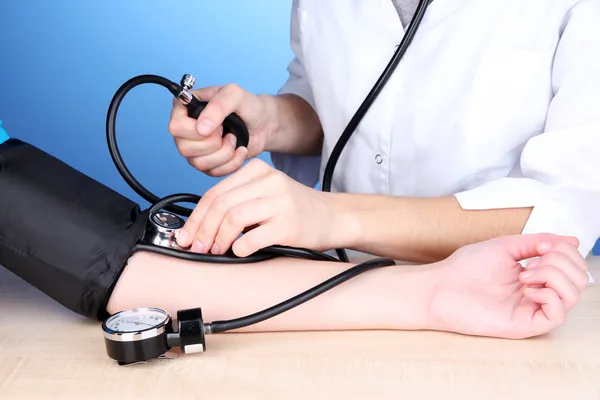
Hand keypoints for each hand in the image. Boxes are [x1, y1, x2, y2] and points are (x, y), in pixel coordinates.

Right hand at [168, 84, 275, 175]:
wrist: (263, 124)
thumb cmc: (247, 106)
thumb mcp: (234, 95)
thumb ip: (217, 106)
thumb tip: (201, 129)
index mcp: (185, 109)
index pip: (175, 127)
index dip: (196, 129)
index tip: (217, 124)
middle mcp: (185, 130)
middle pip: (184, 148)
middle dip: (213, 142)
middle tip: (226, 131)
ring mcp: (194, 149)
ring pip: (198, 163)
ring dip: (224, 153)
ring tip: (233, 139)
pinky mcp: (207, 164)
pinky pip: (213, 173)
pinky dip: (231, 163)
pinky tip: (238, 150)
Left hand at [175, 159, 344, 255]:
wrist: (334, 217)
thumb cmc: (296, 209)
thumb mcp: (266, 192)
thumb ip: (237, 200)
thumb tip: (199, 226)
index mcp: (257, 170)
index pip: (215, 192)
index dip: (196, 217)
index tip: (186, 236)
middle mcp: (268, 181)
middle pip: (220, 205)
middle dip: (202, 230)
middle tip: (196, 247)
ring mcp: (279, 202)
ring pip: (232, 219)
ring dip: (218, 240)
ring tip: (216, 251)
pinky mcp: (288, 224)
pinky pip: (252, 238)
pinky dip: (239, 248)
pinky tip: (238, 252)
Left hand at [428, 234, 588, 338]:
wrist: (441, 286)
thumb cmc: (466, 267)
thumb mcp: (506, 245)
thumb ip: (538, 241)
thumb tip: (574, 241)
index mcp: (534, 274)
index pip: (571, 265)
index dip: (565, 250)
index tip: (541, 245)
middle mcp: (537, 292)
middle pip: (578, 279)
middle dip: (563, 262)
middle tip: (533, 261)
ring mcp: (532, 309)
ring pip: (572, 295)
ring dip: (555, 275)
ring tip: (526, 273)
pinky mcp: (525, 325)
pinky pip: (558, 315)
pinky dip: (550, 295)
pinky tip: (526, 288)